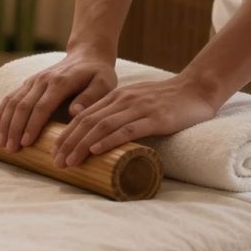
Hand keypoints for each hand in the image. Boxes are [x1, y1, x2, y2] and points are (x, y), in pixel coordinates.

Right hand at [0, 47, 116, 152]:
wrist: (87, 55)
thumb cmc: (98, 74)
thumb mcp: (103, 84)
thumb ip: (90, 98)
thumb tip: (74, 112)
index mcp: (61, 82)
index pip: (42, 106)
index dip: (32, 125)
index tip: (26, 143)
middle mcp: (43, 80)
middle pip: (23, 105)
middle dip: (15, 128)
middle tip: (10, 149)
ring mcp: (34, 80)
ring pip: (13, 101)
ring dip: (6, 122)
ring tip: (2, 143)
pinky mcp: (29, 82)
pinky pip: (11, 96)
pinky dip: (2, 111)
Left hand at [51, 74, 219, 167]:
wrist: (198, 89)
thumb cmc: (167, 101)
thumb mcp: (137, 102)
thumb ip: (119, 114)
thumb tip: (97, 136)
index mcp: (116, 96)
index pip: (83, 115)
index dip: (66, 133)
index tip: (52, 150)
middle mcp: (123, 100)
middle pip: (88, 122)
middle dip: (68, 142)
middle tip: (55, 161)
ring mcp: (139, 108)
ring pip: (102, 126)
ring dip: (82, 145)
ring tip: (69, 161)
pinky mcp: (156, 118)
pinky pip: (127, 129)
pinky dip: (109, 140)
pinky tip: (96, 149)